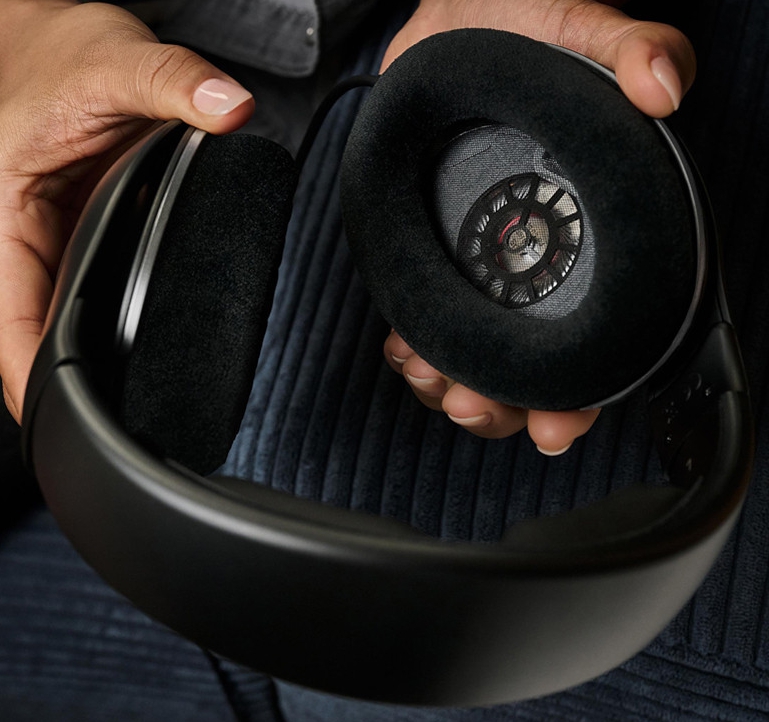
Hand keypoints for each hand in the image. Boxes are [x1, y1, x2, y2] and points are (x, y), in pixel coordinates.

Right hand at [0, 0, 254, 422]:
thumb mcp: (116, 60)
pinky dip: (103, 327)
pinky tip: (136, 351)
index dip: (27, 375)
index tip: (59, 422)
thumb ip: (174, 82)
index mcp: (3, 212)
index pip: (6, 318)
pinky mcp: (77, 235)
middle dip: (61, 387)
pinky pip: (82, 295)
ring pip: (54, 320)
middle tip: (111, 433)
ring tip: (129, 409)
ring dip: (84, 364)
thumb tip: (229, 108)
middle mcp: (19, 236)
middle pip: (28, 334)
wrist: (53, 38)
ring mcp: (49, 241)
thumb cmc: (61, 50)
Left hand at [380, 0, 695, 451]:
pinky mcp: (436, 260)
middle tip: (471, 404)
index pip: (594, 334)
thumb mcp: (576, 31)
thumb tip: (662, 85)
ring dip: (453, 384)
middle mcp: (535, 264)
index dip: (579, 391)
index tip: (554, 423)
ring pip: (475, 357)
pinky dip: (416, 350)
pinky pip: (429, 323)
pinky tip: (405, 351)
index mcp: (580, 237)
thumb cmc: (520, 34)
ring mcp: (482, 269)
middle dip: (501, 403)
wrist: (453, 33)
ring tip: (431, 377)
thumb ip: (628, 50)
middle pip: (529, 365)